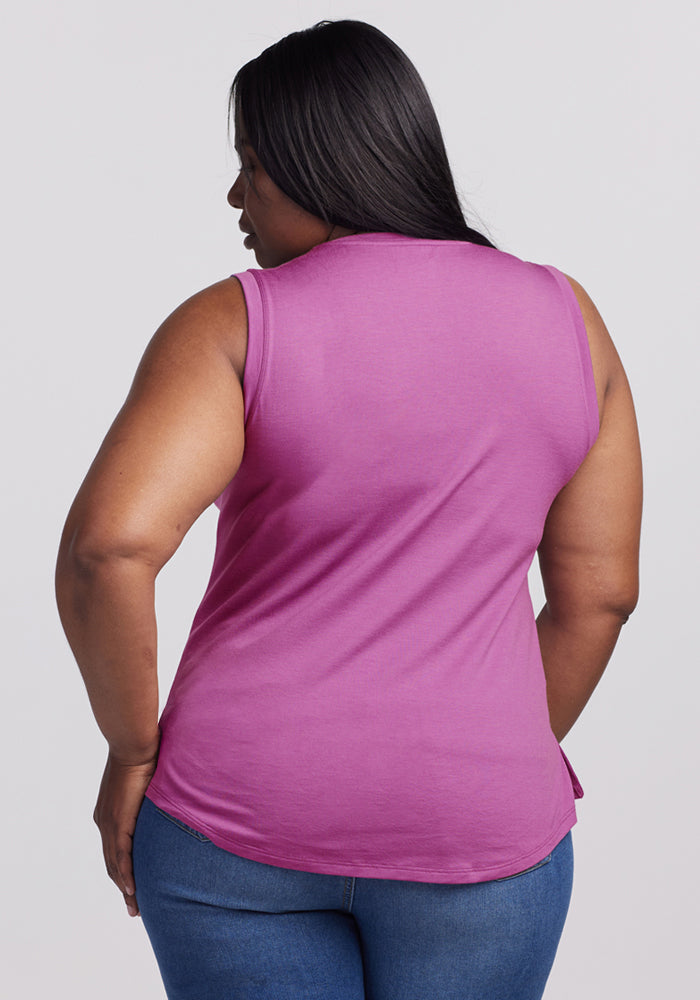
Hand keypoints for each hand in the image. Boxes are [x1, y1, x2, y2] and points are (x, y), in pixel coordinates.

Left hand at [93, 746, 159, 916]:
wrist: (134, 745)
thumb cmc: (144, 755)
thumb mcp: (147, 783)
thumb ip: (153, 796)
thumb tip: (171, 798)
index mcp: (109, 814)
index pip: (113, 849)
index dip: (122, 870)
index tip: (131, 888)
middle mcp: (104, 822)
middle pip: (112, 863)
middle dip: (123, 886)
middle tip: (134, 907)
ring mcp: (109, 824)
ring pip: (115, 865)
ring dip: (125, 887)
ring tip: (135, 907)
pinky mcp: (118, 823)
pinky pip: (121, 857)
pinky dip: (126, 875)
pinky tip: (132, 891)